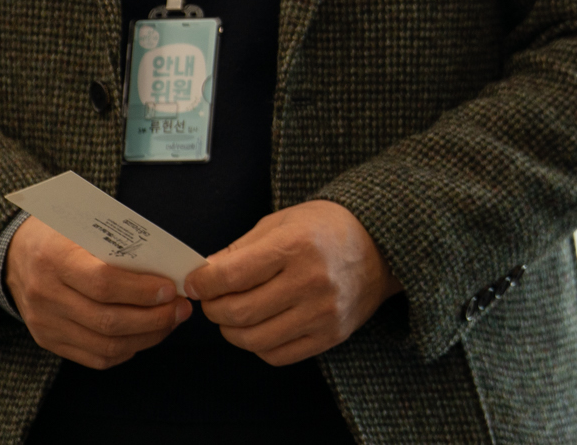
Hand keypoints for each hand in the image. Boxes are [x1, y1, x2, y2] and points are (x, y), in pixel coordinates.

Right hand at [5, 216, 193, 368]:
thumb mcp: (82, 223)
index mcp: (54, 258)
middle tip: (182, 309)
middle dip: (154, 318)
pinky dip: (127, 350)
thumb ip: (118, 242)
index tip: (171, 288)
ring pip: (104, 344)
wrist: (13, 254)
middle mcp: (45, 295)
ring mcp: (44, 323)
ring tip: (170, 322)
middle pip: (107, 320)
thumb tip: (167, 265)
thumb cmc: (60, 232)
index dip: (141, 290)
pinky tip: (146, 335)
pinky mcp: (48, 341)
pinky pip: (94, 357)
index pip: (103, 282)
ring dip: (146, 337)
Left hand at [187, 199, 391, 364]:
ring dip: (232, 331)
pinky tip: (260, 326)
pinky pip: (277, 355)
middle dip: (214, 309)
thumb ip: (240, 250)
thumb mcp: (282, 222)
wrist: (382, 246)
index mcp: (295, 246)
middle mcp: (310, 282)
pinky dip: (258, 345)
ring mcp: (322, 313)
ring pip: (254, 339)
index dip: (202, 284)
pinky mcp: (331, 335)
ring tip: (233, 315)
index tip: (195, 283)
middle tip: (212, 300)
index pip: (231, 276)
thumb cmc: (326, 228)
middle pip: (238, 313)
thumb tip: (204, 276)